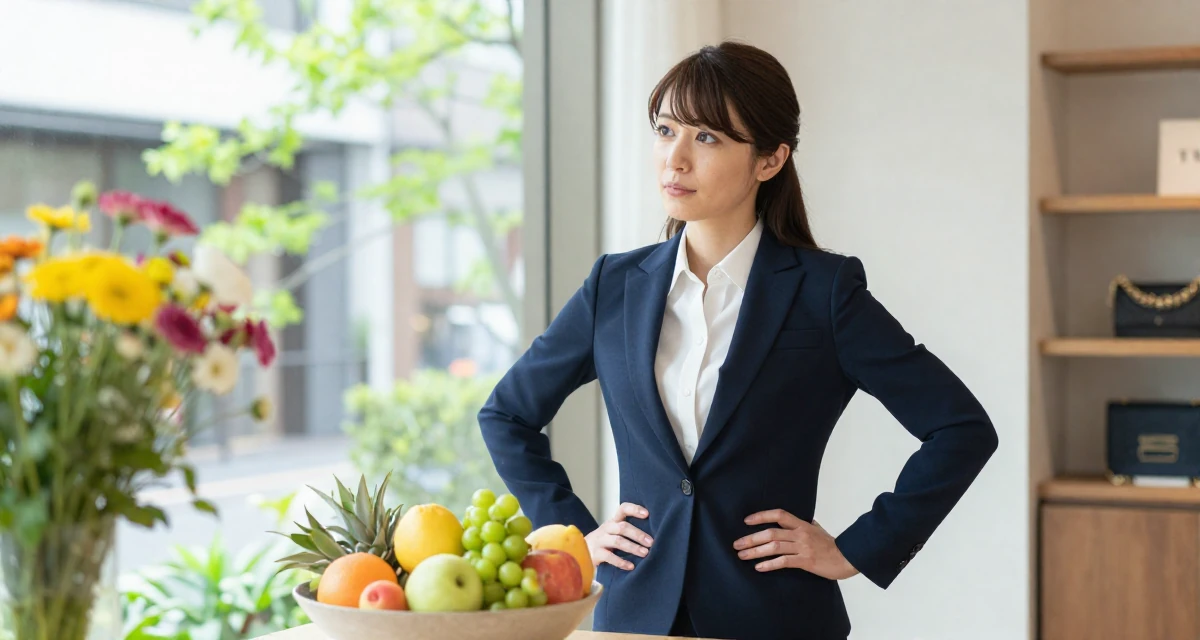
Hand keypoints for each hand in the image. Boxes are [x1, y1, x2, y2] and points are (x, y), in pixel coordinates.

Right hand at [585, 502, 653, 570]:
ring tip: (645, 553)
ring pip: (617, 541)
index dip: (634, 509)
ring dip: (632, 547)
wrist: (581, 552)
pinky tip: (631, 566)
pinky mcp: (596, 554)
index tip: (647, 514)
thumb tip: (652, 536)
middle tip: (651, 542)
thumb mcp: (614, 533)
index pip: (623, 509)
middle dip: (638, 534)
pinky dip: (621, 562)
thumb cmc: (605, 543)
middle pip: (622, 527)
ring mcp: (600, 541)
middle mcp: (606, 529)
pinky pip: (609, 557)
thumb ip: (627, 531)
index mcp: (613, 521)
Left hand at [733, 509, 858, 579]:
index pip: (779, 515)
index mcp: (802, 525)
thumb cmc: (832, 545)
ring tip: (742, 556)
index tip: (746, 521)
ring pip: (774, 547)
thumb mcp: (818, 530)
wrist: (848, 558)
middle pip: (771, 533)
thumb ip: (807, 525)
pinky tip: (759, 567)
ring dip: (755, 551)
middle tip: (736, 544)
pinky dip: (769, 564)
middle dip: (751, 538)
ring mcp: (802, 547)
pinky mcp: (805, 561)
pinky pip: (783, 562)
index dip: (761, 516)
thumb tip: (801, 521)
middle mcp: (800, 534)